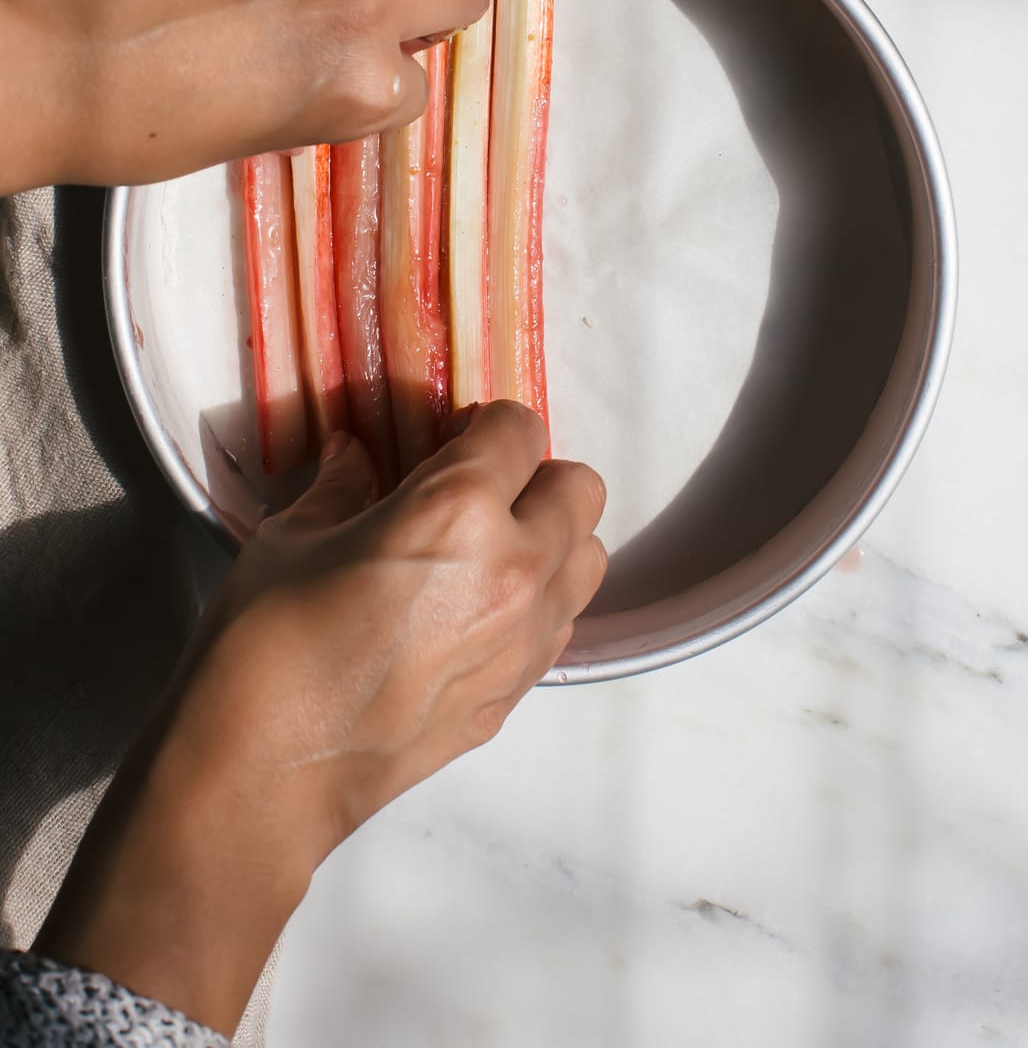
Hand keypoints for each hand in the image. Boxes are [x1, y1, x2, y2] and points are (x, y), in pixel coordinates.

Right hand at [36, 403, 606, 1034]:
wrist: (262, 778)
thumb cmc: (264, 644)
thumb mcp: (291, 537)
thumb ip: (340, 486)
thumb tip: (354, 455)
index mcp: (460, 510)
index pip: (520, 429)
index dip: (486, 425)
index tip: (452, 438)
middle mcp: (516, 568)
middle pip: (580, 489)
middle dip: (534, 478)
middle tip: (475, 493)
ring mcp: (526, 639)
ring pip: (587, 559)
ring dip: (551, 541)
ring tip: (486, 552)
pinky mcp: (516, 694)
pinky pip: (561, 624)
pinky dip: (537, 604)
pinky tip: (474, 614)